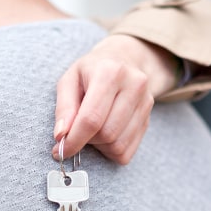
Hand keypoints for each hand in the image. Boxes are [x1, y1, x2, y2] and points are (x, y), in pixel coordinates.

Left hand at [53, 35, 175, 163]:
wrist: (124, 60)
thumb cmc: (92, 71)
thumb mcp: (70, 79)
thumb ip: (64, 108)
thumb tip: (61, 136)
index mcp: (110, 72)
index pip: (92, 118)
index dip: (74, 140)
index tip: (61, 151)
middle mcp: (133, 86)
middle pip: (107, 134)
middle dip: (87, 141)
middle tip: (77, 132)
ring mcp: (146, 103)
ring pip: (118, 145)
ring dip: (99, 146)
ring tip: (92, 129)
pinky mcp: (149, 118)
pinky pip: (128, 151)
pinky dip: (111, 150)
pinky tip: (105, 135)